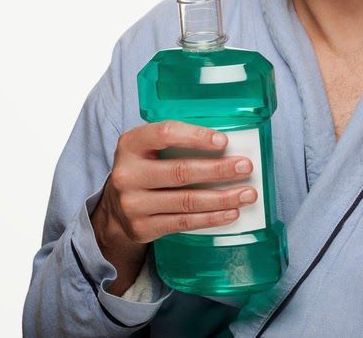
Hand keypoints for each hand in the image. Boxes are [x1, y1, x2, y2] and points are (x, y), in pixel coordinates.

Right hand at [89, 121, 257, 293]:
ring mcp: (132, 204)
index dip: (196, 136)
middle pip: (180, 172)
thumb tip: (228, 146)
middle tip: (246, 167)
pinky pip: (183, 222)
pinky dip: (211, 218)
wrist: (114, 209)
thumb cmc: (145, 168)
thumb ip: (178, 142)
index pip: (165, 133)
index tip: (224, 141)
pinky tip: (231, 212)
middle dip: (218, 170)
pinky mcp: (142, 228)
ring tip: (247, 194)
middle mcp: (127, 174)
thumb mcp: (150, 148)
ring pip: (186, 201)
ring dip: (222, 198)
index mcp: (131, 144)